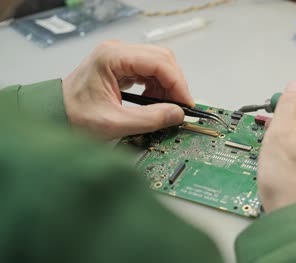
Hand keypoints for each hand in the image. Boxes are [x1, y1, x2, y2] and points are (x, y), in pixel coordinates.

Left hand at [63, 41, 193, 138]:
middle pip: (162, 60)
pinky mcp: (121, 67)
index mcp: (112, 58)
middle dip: (175, 84)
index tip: (186, 103)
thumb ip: (150, 118)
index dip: (178, 84)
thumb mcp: (114, 122)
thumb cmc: (74, 116)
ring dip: (167, 86)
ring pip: (158, 65)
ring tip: (165, 108)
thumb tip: (177, 114)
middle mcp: (117, 52)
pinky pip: (149, 72)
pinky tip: (155, 102)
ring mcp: (119, 58)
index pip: (159, 63)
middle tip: (179, 107)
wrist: (54, 116)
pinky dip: (158, 87)